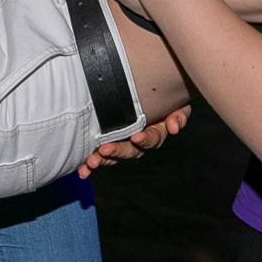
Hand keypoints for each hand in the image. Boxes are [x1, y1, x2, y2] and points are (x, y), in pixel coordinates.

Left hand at [75, 106, 189, 178]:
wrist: (145, 90)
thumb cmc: (162, 98)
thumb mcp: (176, 104)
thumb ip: (179, 114)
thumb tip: (174, 128)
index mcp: (155, 132)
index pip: (152, 139)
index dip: (146, 139)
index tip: (137, 137)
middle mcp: (138, 141)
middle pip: (130, 150)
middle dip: (118, 151)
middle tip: (105, 149)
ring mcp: (122, 143)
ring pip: (114, 156)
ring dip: (102, 160)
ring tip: (91, 161)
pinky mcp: (107, 144)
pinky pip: (100, 156)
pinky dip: (90, 165)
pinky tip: (82, 171)